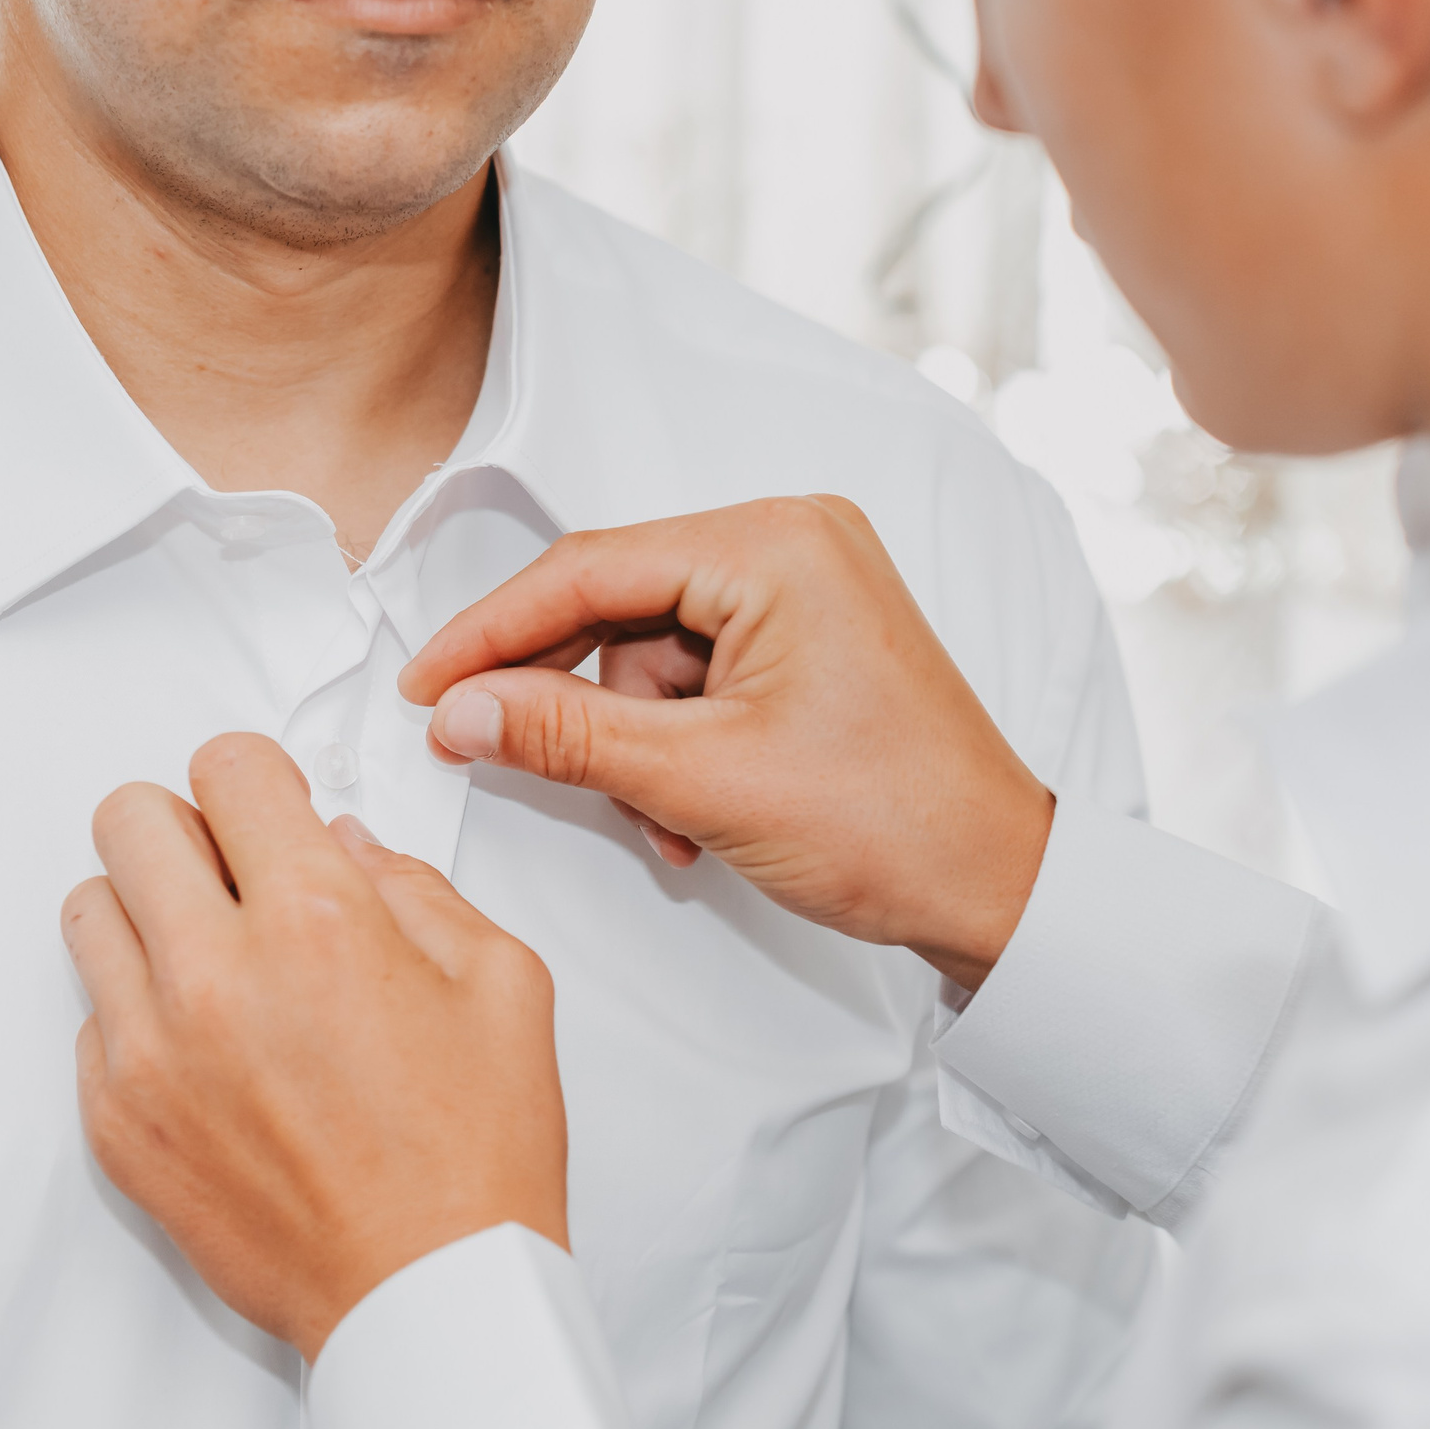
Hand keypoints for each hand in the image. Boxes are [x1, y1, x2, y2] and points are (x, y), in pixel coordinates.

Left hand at [65, 732, 567, 1360]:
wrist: (427, 1296)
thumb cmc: (472, 1157)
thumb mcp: (501, 982)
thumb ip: (413, 887)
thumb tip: (340, 845)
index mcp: (315, 922)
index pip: (226, 767)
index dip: (258, 780)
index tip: (270, 811)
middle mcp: (214, 977)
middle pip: (129, 819)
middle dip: (186, 829)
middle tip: (232, 876)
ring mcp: (149, 1052)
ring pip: (87, 910)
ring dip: (147, 915)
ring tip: (213, 962)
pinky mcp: (116, 1120)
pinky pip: (88, 1017)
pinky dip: (137, 1013)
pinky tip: (211, 1051)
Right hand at [399, 497, 1051, 995]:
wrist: (999, 885)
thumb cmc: (895, 823)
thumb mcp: (701, 780)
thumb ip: (565, 737)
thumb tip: (464, 711)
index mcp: (775, 546)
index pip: (588, 569)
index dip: (492, 632)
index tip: (430, 685)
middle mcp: (792, 543)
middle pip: (615, 604)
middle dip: (574, 701)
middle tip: (498, 751)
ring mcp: (803, 588)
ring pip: (646, 652)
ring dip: (632, 743)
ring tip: (669, 820)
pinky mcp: (805, 636)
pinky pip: (694, 673)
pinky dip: (673, 743)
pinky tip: (693, 809)